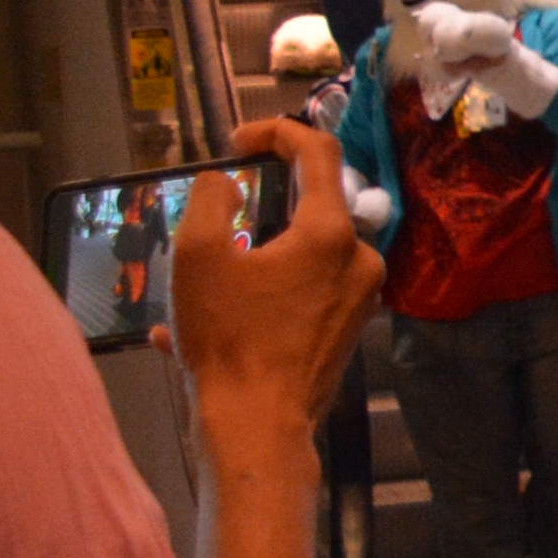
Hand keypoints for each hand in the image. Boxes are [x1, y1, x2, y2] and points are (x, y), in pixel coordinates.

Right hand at [176, 123, 377, 437]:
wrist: (257, 425)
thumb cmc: (228, 340)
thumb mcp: (198, 257)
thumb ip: (212, 200)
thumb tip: (226, 182)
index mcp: (331, 232)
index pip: (318, 152)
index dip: (277, 132)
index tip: (239, 141)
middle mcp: (359, 259)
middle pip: (313, 204)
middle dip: (263, 202)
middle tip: (219, 212)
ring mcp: (359, 297)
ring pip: (303, 253)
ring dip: (254, 256)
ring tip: (203, 278)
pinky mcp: (347, 328)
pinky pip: (302, 293)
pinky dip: (261, 294)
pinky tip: (209, 321)